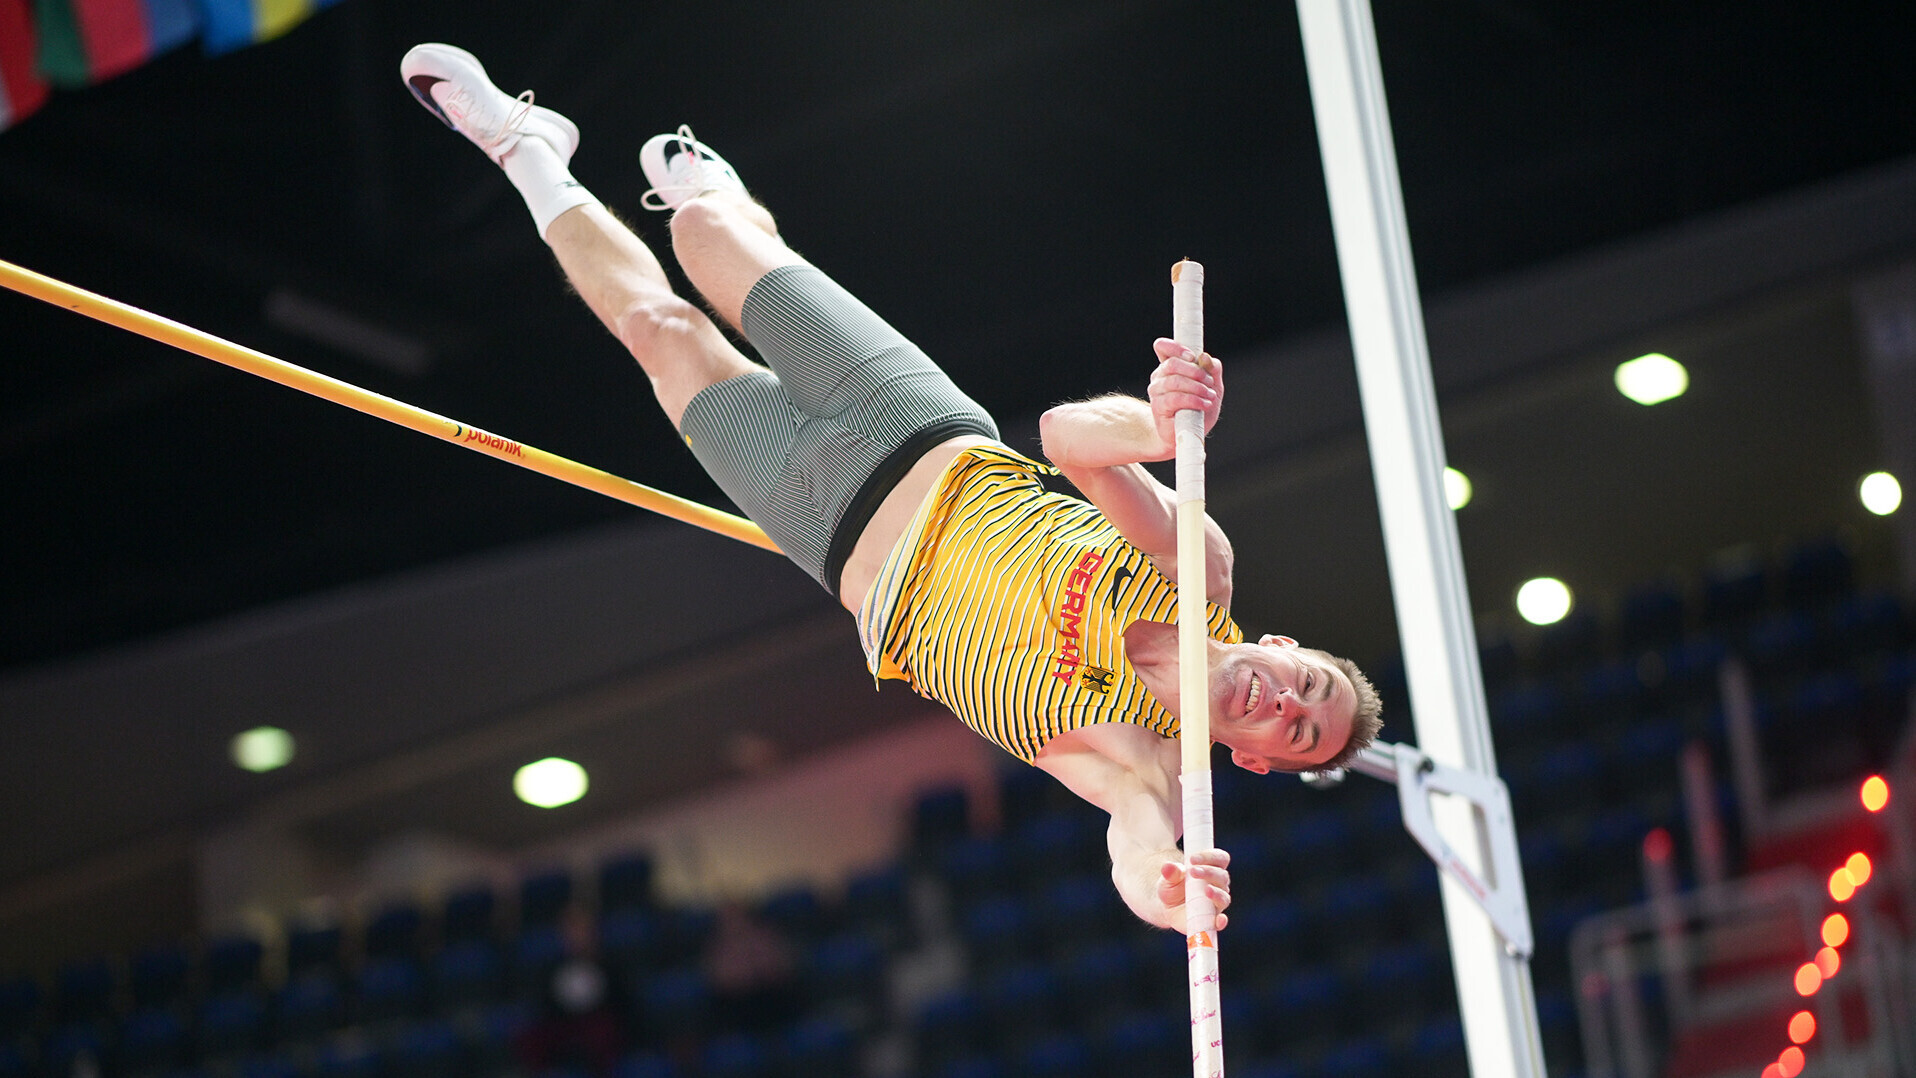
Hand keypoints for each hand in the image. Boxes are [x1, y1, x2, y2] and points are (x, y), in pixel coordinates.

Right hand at [1148, 338, 1222, 453]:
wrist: (1187, 433)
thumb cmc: (1197, 408)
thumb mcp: (1211, 386)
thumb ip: (1212, 370)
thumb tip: (1205, 357)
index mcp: (1170, 366)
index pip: (1163, 347)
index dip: (1176, 347)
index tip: (1192, 356)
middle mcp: (1159, 377)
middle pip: (1173, 364)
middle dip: (1195, 371)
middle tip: (1209, 382)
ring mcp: (1156, 391)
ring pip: (1175, 381)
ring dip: (1197, 388)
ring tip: (1210, 396)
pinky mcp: (1158, 407)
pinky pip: (1175, 398)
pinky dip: (1194, 400)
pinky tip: (1205, 405)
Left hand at [1159, 847, 1231, 932]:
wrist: (1167, 906)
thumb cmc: (1172, 886)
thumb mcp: (1168, 877)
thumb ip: (1170, 872)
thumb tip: (1168, 867)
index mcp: (1212, 868)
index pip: (1220, 858)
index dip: (1210, 856)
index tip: (1192, 859)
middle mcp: (1218, 885)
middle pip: (1222, 876)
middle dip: (1209, 872)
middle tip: (1193, 871)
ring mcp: (1217, 902)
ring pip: (1224, 897)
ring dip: (1216, 893)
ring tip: (1206, 890)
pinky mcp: (1212, 919)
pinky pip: (1220, 921)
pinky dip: (1221, 921)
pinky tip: (1220, 920)